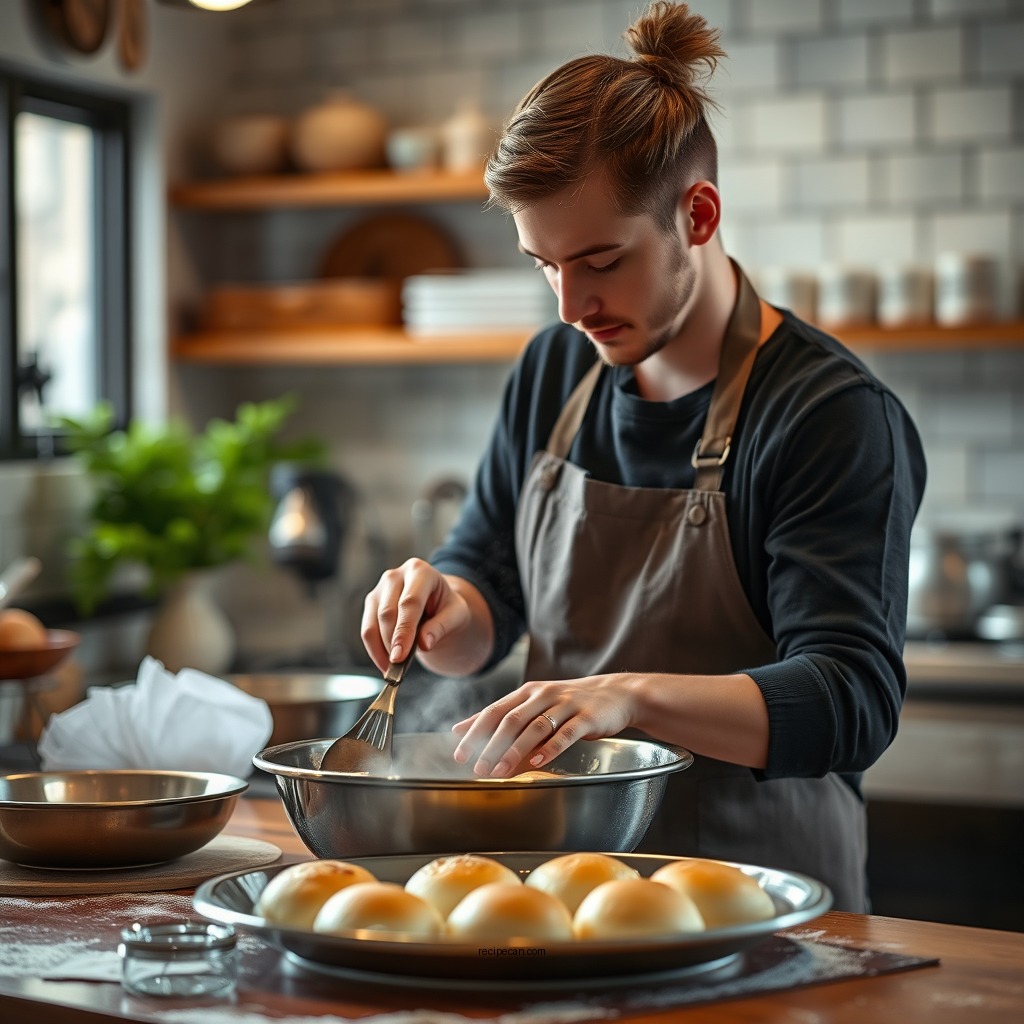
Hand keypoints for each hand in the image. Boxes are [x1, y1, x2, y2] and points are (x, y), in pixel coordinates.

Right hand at [360, 558, 473, 673]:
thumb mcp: (456, 614)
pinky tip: (385, 663)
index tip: (400, 656)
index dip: (404, 631)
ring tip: (392, 669)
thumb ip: (441, 626)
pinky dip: (374, 649)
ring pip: (372, 622)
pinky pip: (367, 629)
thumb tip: (424, 643)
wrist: (437, 603)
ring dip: (380, 649)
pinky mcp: (371, 602)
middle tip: (397, 667)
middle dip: (391, 642)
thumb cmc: (448, 607)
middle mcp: (396, 575)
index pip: (409, 603)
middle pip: (388, 612)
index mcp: (420, 571)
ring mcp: (380, 588)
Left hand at [451, 674, 636, 777]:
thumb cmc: (570, 704)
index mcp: (527, 692)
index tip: (459, 753)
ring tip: (500, 771)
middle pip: (511, 719)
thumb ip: (503, 716)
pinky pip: (566, 734)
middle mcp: (543, 695)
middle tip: (477, 768)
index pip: (494, 710)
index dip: (475, 731)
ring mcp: (565, 705)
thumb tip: (462, 729)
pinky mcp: (586, 717)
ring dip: (515, 751)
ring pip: (535, 727)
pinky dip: (550, 748)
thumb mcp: (535, 704)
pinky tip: (538, 762)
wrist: (615, 694)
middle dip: (491, 745)